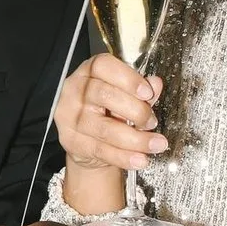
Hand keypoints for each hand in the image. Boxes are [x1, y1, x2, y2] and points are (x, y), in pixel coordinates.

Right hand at [53, 52, 165, 214]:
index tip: (148, 92)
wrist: (86, 142)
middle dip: (136, 110)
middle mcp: (75, 90)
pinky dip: (124, 157)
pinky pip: (101, 150)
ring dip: (136, 139)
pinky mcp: (71, 141)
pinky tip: (140, 159)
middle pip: (104, 95)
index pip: (103, 66)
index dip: (128, 78)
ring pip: (105, 128)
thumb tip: (156, 84)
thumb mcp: (124, 95)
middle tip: (153, 122)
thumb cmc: (105, 111)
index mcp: (89, 72)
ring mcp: (70, 116)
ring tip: (156, 144)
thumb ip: (140, 90)